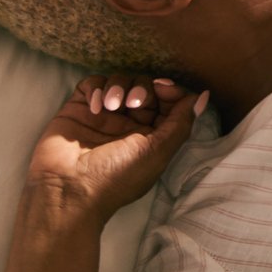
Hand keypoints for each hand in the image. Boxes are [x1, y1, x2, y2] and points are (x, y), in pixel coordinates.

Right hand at [27, 75, 203, 217]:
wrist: (68, 190)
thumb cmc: (117, 177)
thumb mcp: (158, 153)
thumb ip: (181, 123)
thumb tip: (203, 96)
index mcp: (152, 135)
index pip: (168, 101)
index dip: (169, 90)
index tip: (162, 89)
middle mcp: (129, 124)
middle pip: (144, 87)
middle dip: (143, 88)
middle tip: (134, 103)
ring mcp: (103, 115)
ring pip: (119, 81)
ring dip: (119, 86)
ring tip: (111, 107)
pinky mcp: (79, 109)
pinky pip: (92, 84)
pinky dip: (97, 88)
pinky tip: (95, 107)